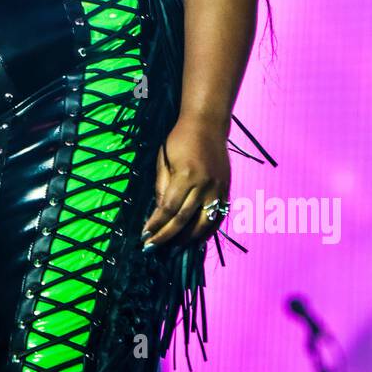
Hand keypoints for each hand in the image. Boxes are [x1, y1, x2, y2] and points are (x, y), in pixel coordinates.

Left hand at [140, 115, 230, 250]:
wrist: (207, 124)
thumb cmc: (180, 139)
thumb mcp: (164, 159)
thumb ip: (162, 186)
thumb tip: (159, 212)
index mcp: (186, 175)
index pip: (168, 208)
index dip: (156, 224)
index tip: (144, 235)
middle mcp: (205, 185)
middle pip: (184, 219)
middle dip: (166, 236)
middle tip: (153, 247)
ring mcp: (218, 189)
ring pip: (204, 223)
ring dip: (187, 239)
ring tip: (173, 247)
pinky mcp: (226, 190)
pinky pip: (218, 216)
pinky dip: (208, 231)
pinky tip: (197, 239)